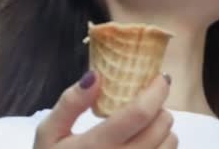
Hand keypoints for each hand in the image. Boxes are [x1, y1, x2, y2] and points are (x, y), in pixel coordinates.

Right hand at [34, 71, 176, 148]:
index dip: (156, 91)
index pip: (139, 114)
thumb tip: (95, 76)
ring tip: (146, 125)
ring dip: (164, 129)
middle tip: (148, 102)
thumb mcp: (49, 133)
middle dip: (160, 108)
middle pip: (160, 128)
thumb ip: (70, 103)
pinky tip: (147, 144)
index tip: (160, 78)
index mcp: (96, 146)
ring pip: (169, 144)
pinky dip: (163, 146)